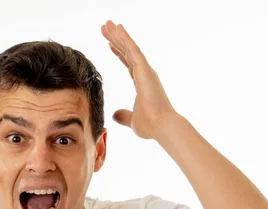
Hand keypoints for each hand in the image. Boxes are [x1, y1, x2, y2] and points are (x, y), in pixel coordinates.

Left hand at [101, 21, 182, 139]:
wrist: (162, 126)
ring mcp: (146, 71)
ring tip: (108, 23)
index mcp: (142, 83)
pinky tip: (118, 28)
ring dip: (118, 35)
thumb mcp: (132, 120)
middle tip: (105, 27)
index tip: (110, 44)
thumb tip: (114, 115)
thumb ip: (124, 116)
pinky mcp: (145, 70)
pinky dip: (125, 39)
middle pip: (127, 52)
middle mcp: (145, 74)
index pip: (128, 64)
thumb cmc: (151, 126)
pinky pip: (133, 50)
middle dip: (116, 39)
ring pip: (129, 48)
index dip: (119, 53)